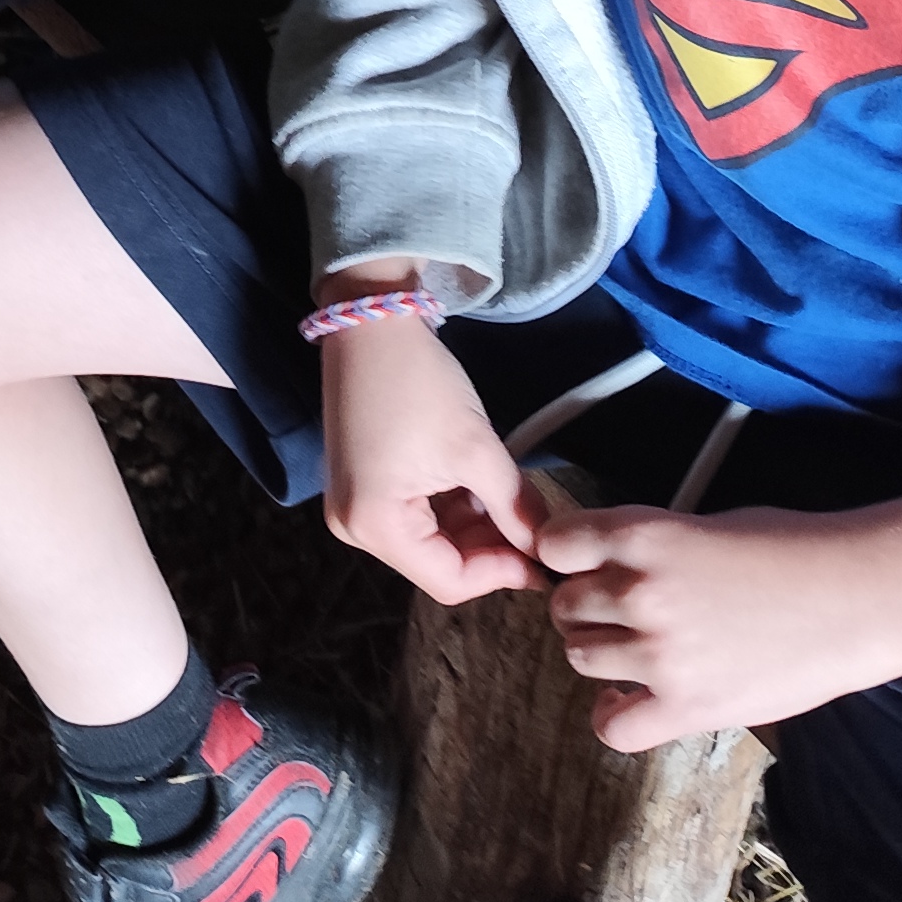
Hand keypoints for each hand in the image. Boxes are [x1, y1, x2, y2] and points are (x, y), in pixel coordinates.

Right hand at [321, 308, 544, 603]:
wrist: (371, 320)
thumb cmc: (419, 385)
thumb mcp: (476, 449)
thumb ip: (517, 509)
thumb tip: (549, 550)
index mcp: (372, 526)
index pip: (449, 581)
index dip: (501, 573)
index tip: (544, 556)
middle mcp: (352, 526)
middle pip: (436, 562)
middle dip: (488, 546)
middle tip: (530, 521)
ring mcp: (352, 505)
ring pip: (429, 539)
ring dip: (472, 523)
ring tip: (502, 490)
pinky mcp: (360, 483)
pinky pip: (413, 514)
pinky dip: (448, 505)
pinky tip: (472, 479)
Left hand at [539, 472, 901, 755]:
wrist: (856, 598)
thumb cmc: (791, 549)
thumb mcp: (703, 525)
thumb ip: (649, 547)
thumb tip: (607, 564)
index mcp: (642, 534)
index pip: (555, 544)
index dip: (569, 556)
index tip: (588, 564)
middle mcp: (638, 592)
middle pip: (564, 607)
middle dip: (587, 609)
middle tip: (624, 614)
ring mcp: (659, 654)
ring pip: (580, 659)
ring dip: (602, 655)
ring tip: (640, 653)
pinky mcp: (687, 707)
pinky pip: (612, 726)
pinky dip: (616, 715)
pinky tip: (639, 700)